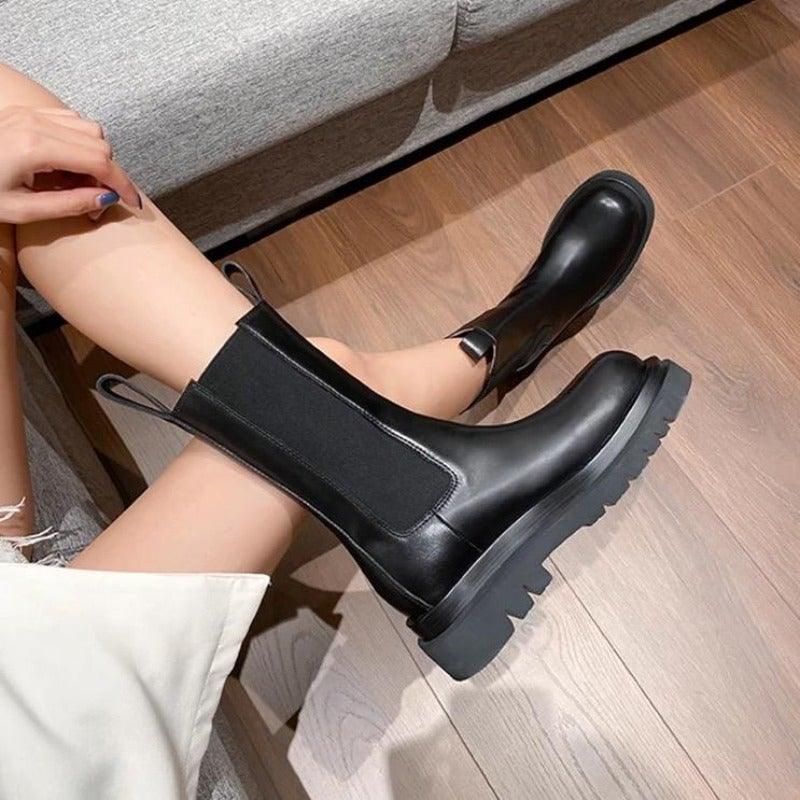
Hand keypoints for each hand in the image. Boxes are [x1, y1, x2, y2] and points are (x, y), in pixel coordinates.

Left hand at [0, 105, 140, 223]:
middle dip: (109, 173)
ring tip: (80, 182)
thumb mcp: (23, 211)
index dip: (123, 184)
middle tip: (98, 200)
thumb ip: (69, 205)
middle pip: (100, 142)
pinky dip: (82, 141)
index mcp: (35, 147)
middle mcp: (35, 122)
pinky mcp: (26, 111)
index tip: (132, 203)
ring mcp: (30, 113)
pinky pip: (72, 120)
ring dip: (97, 155)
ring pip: (90, 127)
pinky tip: (68, 164)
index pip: (99, 161)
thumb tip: (106, 200)